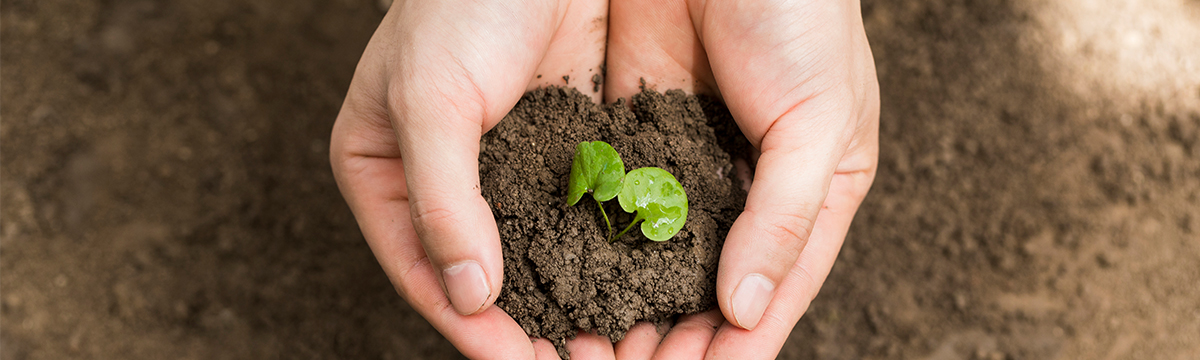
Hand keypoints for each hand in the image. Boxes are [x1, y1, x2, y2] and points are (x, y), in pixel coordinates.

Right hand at [329, 0, 617, 357]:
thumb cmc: (460, 7)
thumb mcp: (432, 103)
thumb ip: (443, 202)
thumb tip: (469, 296)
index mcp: (382, 174)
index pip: (423, 270)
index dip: (469, 327)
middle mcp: (439, 182)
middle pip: (476, 275)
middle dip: (522, 327)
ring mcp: (500, 169)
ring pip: (529, 254)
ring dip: (564, 300)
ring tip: (609, 344)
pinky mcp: (555, 148)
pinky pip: (571, 214)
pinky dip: (596, 254)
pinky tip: (632, 286)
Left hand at [602, 0, 878, 357]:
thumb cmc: (801, 13)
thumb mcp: (821, 118)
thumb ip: (784, 216)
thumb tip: (747, 311)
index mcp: (811, 192)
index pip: (774, 291)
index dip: (736, 346)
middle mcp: (749, 188)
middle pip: (710, 288)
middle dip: (674, 338)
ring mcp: (689, 162)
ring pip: (657, 258)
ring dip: (628, 304)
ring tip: (590, 346)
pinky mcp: (637, 130)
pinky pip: (616, 203)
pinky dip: (595, 247)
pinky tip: (567, 282)